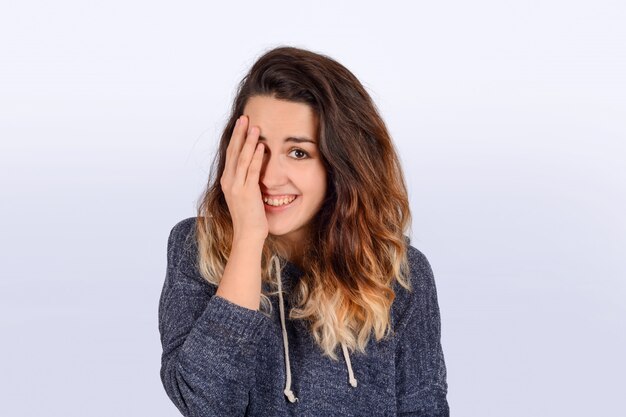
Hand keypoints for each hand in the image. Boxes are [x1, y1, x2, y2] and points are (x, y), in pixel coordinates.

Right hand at [220, 115, 267, 241]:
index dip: (236, 138)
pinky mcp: (247, 192)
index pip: (231, 154)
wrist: (247, 234)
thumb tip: (254, 167)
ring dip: (248, 140)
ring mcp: (236, 186)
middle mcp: (229, 181)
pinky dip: (255, 156)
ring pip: (241, 157)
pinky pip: (251, 170)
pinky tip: (261, 145)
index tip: (241, 125)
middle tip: (244, 118)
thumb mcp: (244, 195)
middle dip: (239, 133)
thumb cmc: (249, 217)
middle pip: (233, 151)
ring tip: (254, 126)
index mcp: (227, 181)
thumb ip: (246, 180)